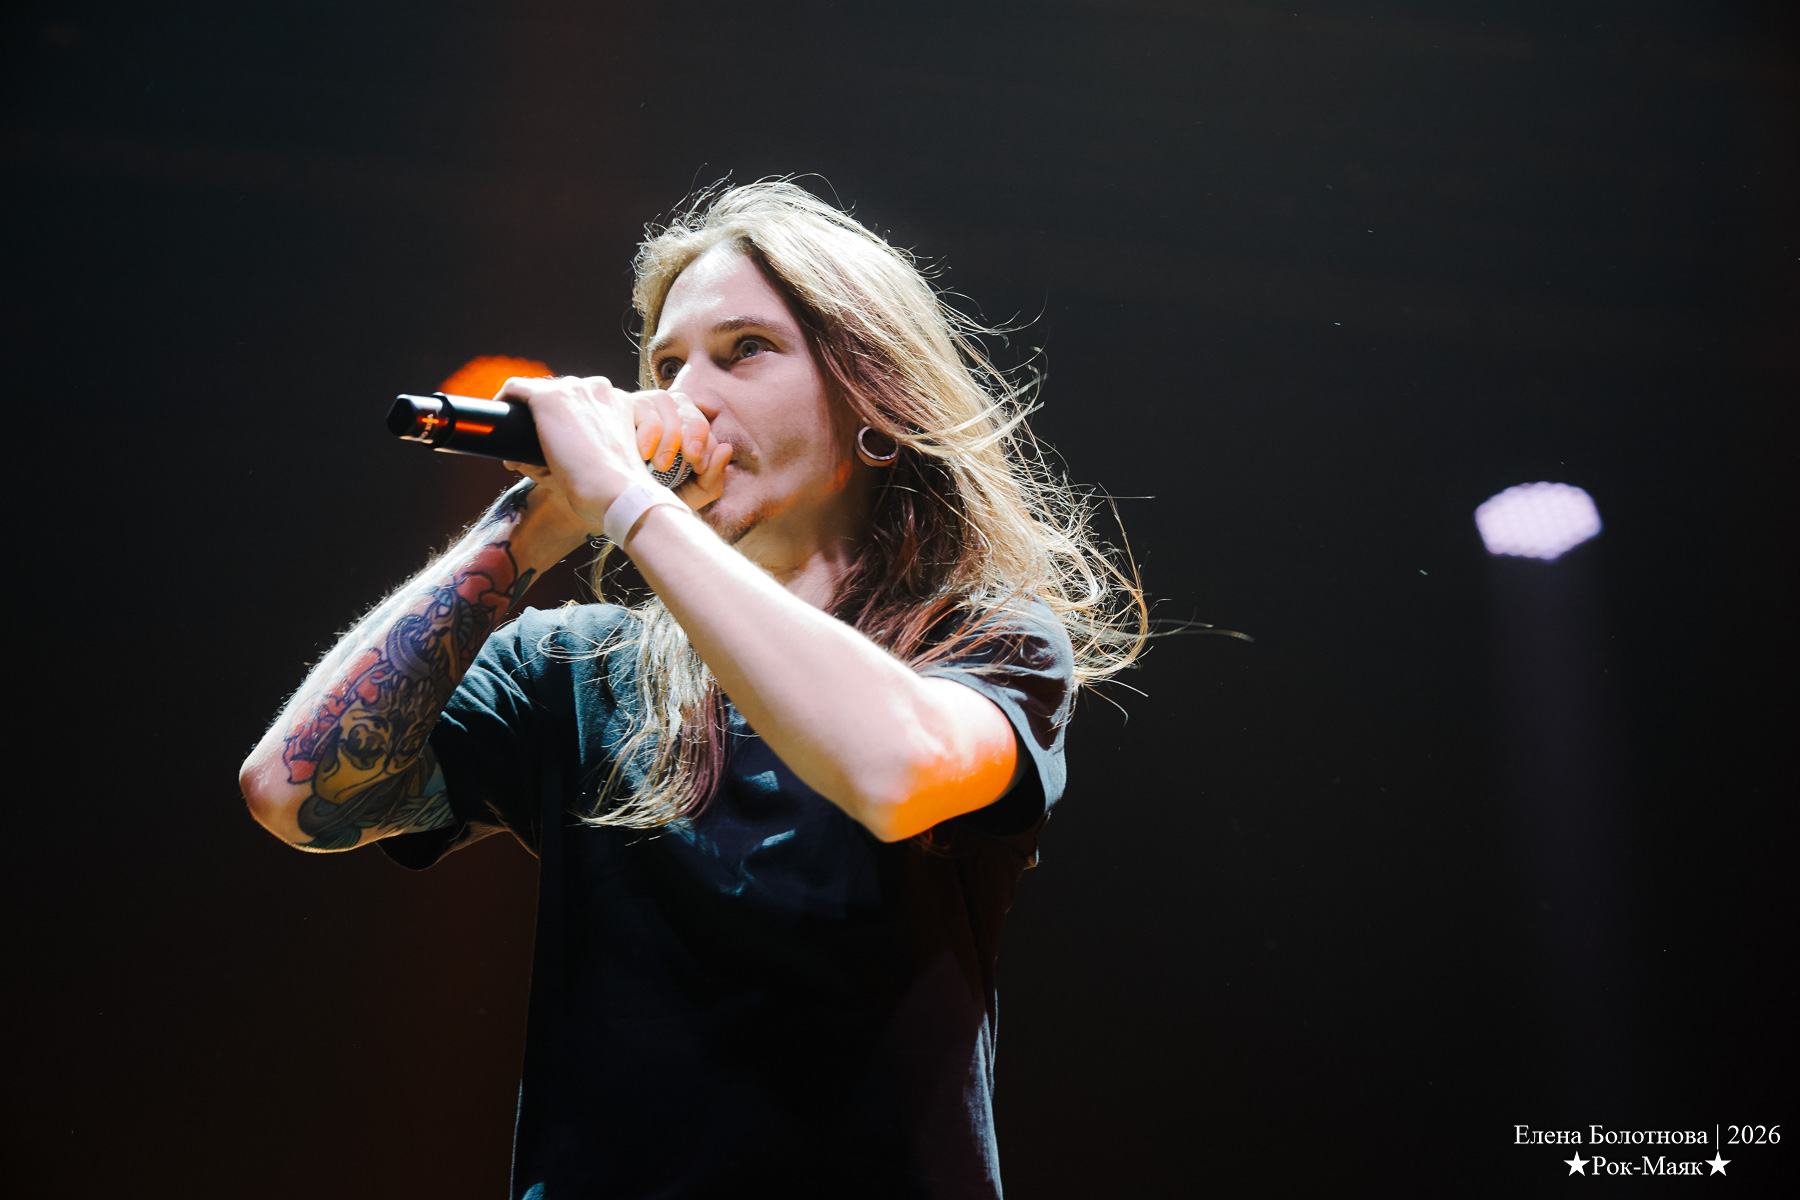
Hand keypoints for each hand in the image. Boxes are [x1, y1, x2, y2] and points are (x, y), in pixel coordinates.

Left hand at [494, 376, 730, 533]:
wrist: (620, 499)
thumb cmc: (642, 498)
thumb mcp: (668, 475)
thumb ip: (697, 464)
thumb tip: (727, 451)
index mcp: (626, 404)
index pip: (592, 402)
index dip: (577, 426)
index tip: (567, 452)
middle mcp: (602, 389)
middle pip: (566, 400)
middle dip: (554, 428)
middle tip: (544, 463)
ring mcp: (575, 391)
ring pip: (541, 401)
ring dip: (533, 428)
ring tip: (527, 460)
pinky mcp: (549, 400)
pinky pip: (517, 390)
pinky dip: (506, 404)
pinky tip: (503, 428)